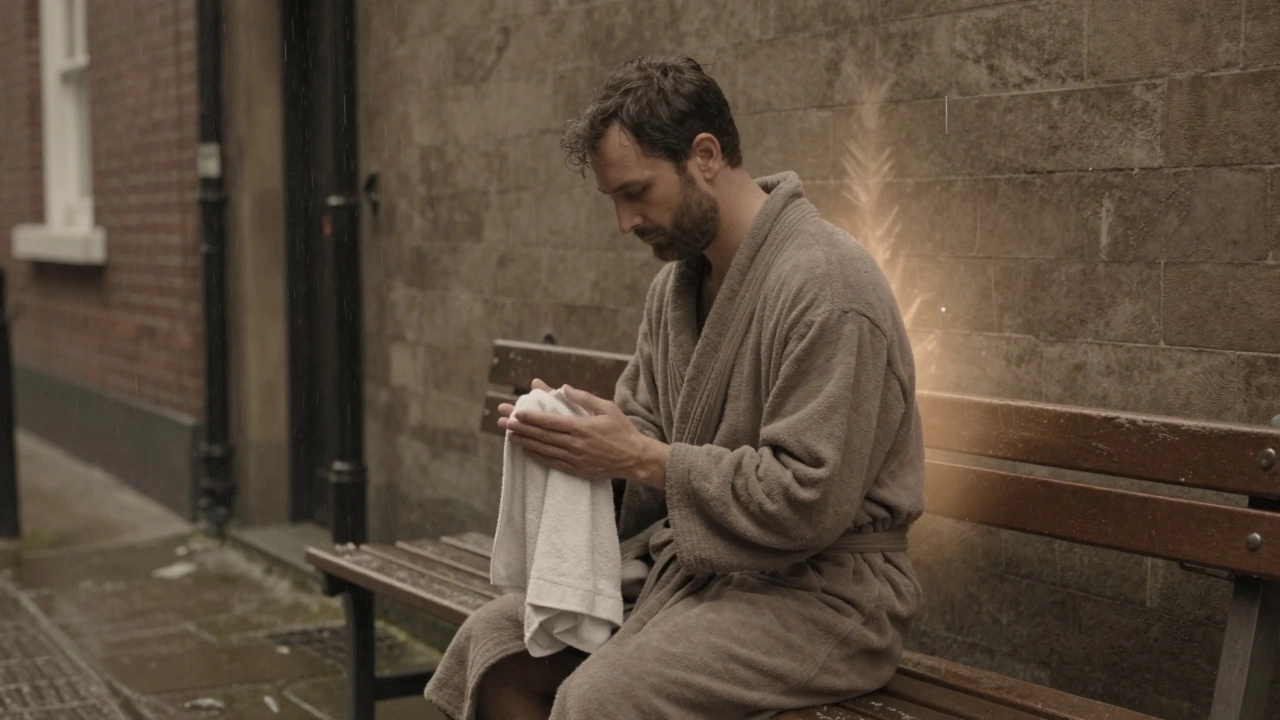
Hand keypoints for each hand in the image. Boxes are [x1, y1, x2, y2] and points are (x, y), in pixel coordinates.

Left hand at [498, 382, 668, 487]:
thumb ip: (584, 398)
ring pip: (544, 450)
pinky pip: (552, 463)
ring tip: (509, 435)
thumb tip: (564, 387)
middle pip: (542, 436)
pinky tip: (526, 450)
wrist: (635, 459)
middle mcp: (575, 444)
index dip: (531, 417)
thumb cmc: (622, 430)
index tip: (516, 412)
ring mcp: (575, 459)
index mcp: (582, 427)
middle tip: (503, 421)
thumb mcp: (607, 408)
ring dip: (525, 442)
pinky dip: (537, 456)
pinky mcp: (576, 470)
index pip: (550, 422)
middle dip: (521, 428)